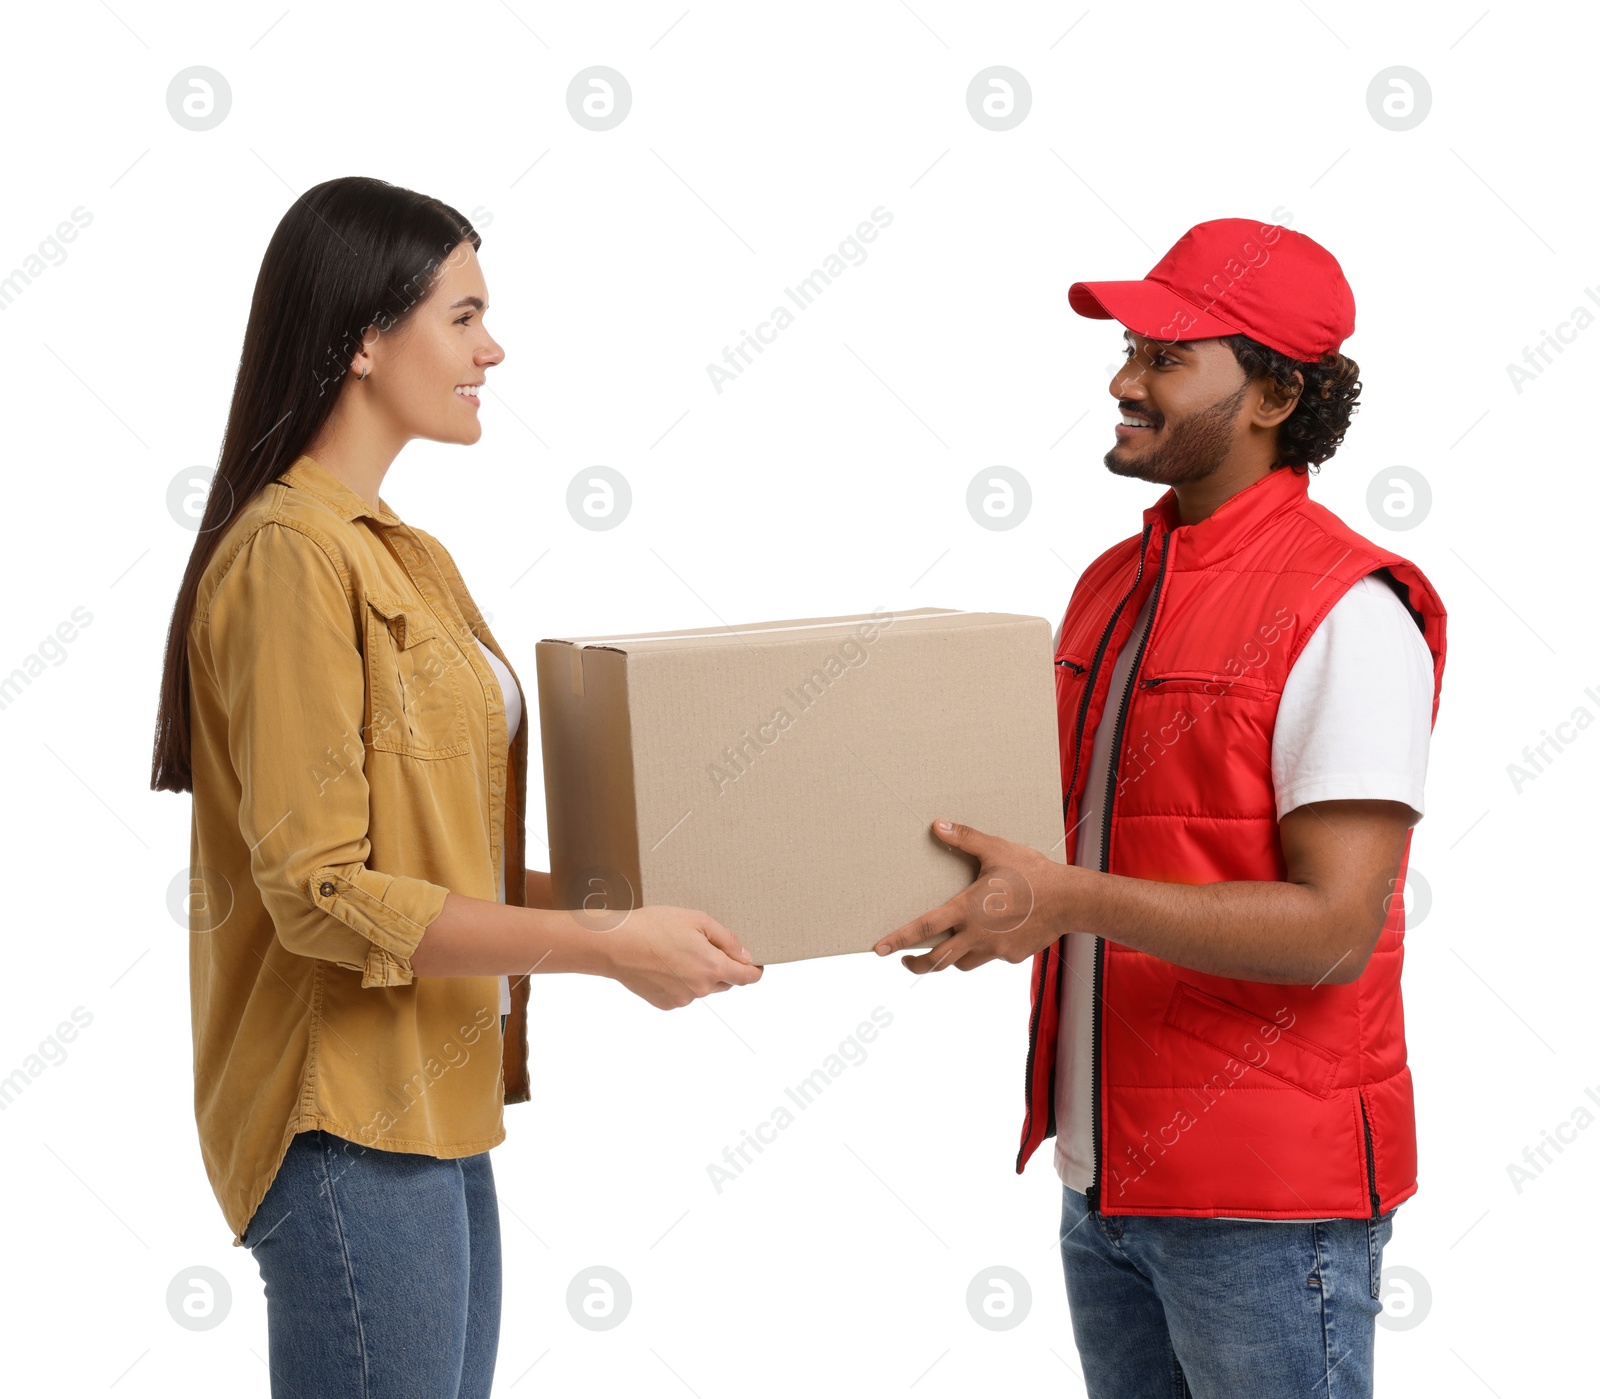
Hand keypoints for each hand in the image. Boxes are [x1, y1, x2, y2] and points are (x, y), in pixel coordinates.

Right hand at [600, 905, 763, 1008]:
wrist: (616, 945)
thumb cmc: (654, 927)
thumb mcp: (697, 920)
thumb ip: (727, 939)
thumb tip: (745, 956)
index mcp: (713, 968)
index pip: (747, 978)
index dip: (755, 971)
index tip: (756, 966)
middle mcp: (701, 989)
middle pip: (725, 983)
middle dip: (723, 968)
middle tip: (705, 948)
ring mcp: (683, 999)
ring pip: (702, 988)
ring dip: (698, 974)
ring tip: (676, 952)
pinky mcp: (666, 1004)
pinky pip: (683, 994)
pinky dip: (680, 982)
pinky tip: (664, 965)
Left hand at [874, 819, 1070, 972]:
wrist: (1071, 900)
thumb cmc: (1032, 873)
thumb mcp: (996, 850)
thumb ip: (965, 839)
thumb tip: (938, 825)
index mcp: (967, 909)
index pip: (924, 928)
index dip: (898, 940)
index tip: (878, 949)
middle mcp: (976, 934)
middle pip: (937, 961)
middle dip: (916, 964)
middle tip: (905, 961)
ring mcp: (995, 948)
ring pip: (961, 963)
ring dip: (949, 959)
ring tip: (945, 949)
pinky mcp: (1012, 955)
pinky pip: (989, 957)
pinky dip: (982, 950)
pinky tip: (990, 935)